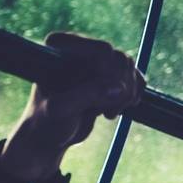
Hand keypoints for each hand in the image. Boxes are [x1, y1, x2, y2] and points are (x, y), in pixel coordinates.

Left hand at [0, 33, 143, 180]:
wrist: (50, 134)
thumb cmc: (46, 121)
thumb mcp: (61, 110)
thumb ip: (87, 95)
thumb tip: (121, 87)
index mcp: (61, 48)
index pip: (103, 50)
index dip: (109, 75)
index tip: (98, 98)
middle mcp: (80, 49)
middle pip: (120, 59)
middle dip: (119, 88)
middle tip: (104, 110)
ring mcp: (96, 61)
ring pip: (129, 68)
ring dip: (126, 95)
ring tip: (108, 113)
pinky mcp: (110, 76)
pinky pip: (136, 77)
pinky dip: (135, 95)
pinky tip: (118, 109)